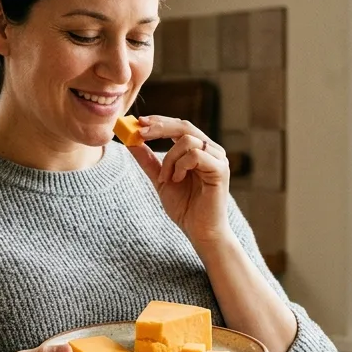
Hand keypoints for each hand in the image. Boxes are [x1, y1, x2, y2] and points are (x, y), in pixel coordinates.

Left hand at [127, 116, 232, 246]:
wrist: (199, 231)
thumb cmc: (185, 207)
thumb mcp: (160, 179)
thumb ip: (148, 161)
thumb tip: (131, 142)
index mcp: (198, 150)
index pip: (179, 126)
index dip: (159, 121)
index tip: (139, 122)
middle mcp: (211, 150)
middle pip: (184, 126)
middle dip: (160, 127)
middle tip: (140, 132)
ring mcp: (218, 158)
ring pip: (187, 140)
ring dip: (169, 158)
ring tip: (166, 178)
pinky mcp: (220, 169)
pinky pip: (195, 155)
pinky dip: (180, 166)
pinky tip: (177, 180)